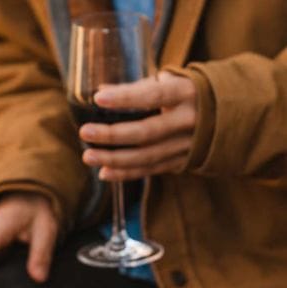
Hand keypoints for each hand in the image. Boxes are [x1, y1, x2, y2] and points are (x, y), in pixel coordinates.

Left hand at [79, 71, 196, 181]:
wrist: (234, 115)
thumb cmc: (192, 93)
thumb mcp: (174, 81)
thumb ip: (141, 87)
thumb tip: (101, 90)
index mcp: (187, 92)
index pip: (153, 96)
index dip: (126, 98)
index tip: (99, 98)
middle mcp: (189, 120)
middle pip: (146, 132)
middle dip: (113, 135)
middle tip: (85, 132)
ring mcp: (186, 145)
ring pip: (146, 157)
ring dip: (114, 159)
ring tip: (88, 156)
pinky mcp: (182, 162)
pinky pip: (150, 170)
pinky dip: (126, 174)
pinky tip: (104, 173)